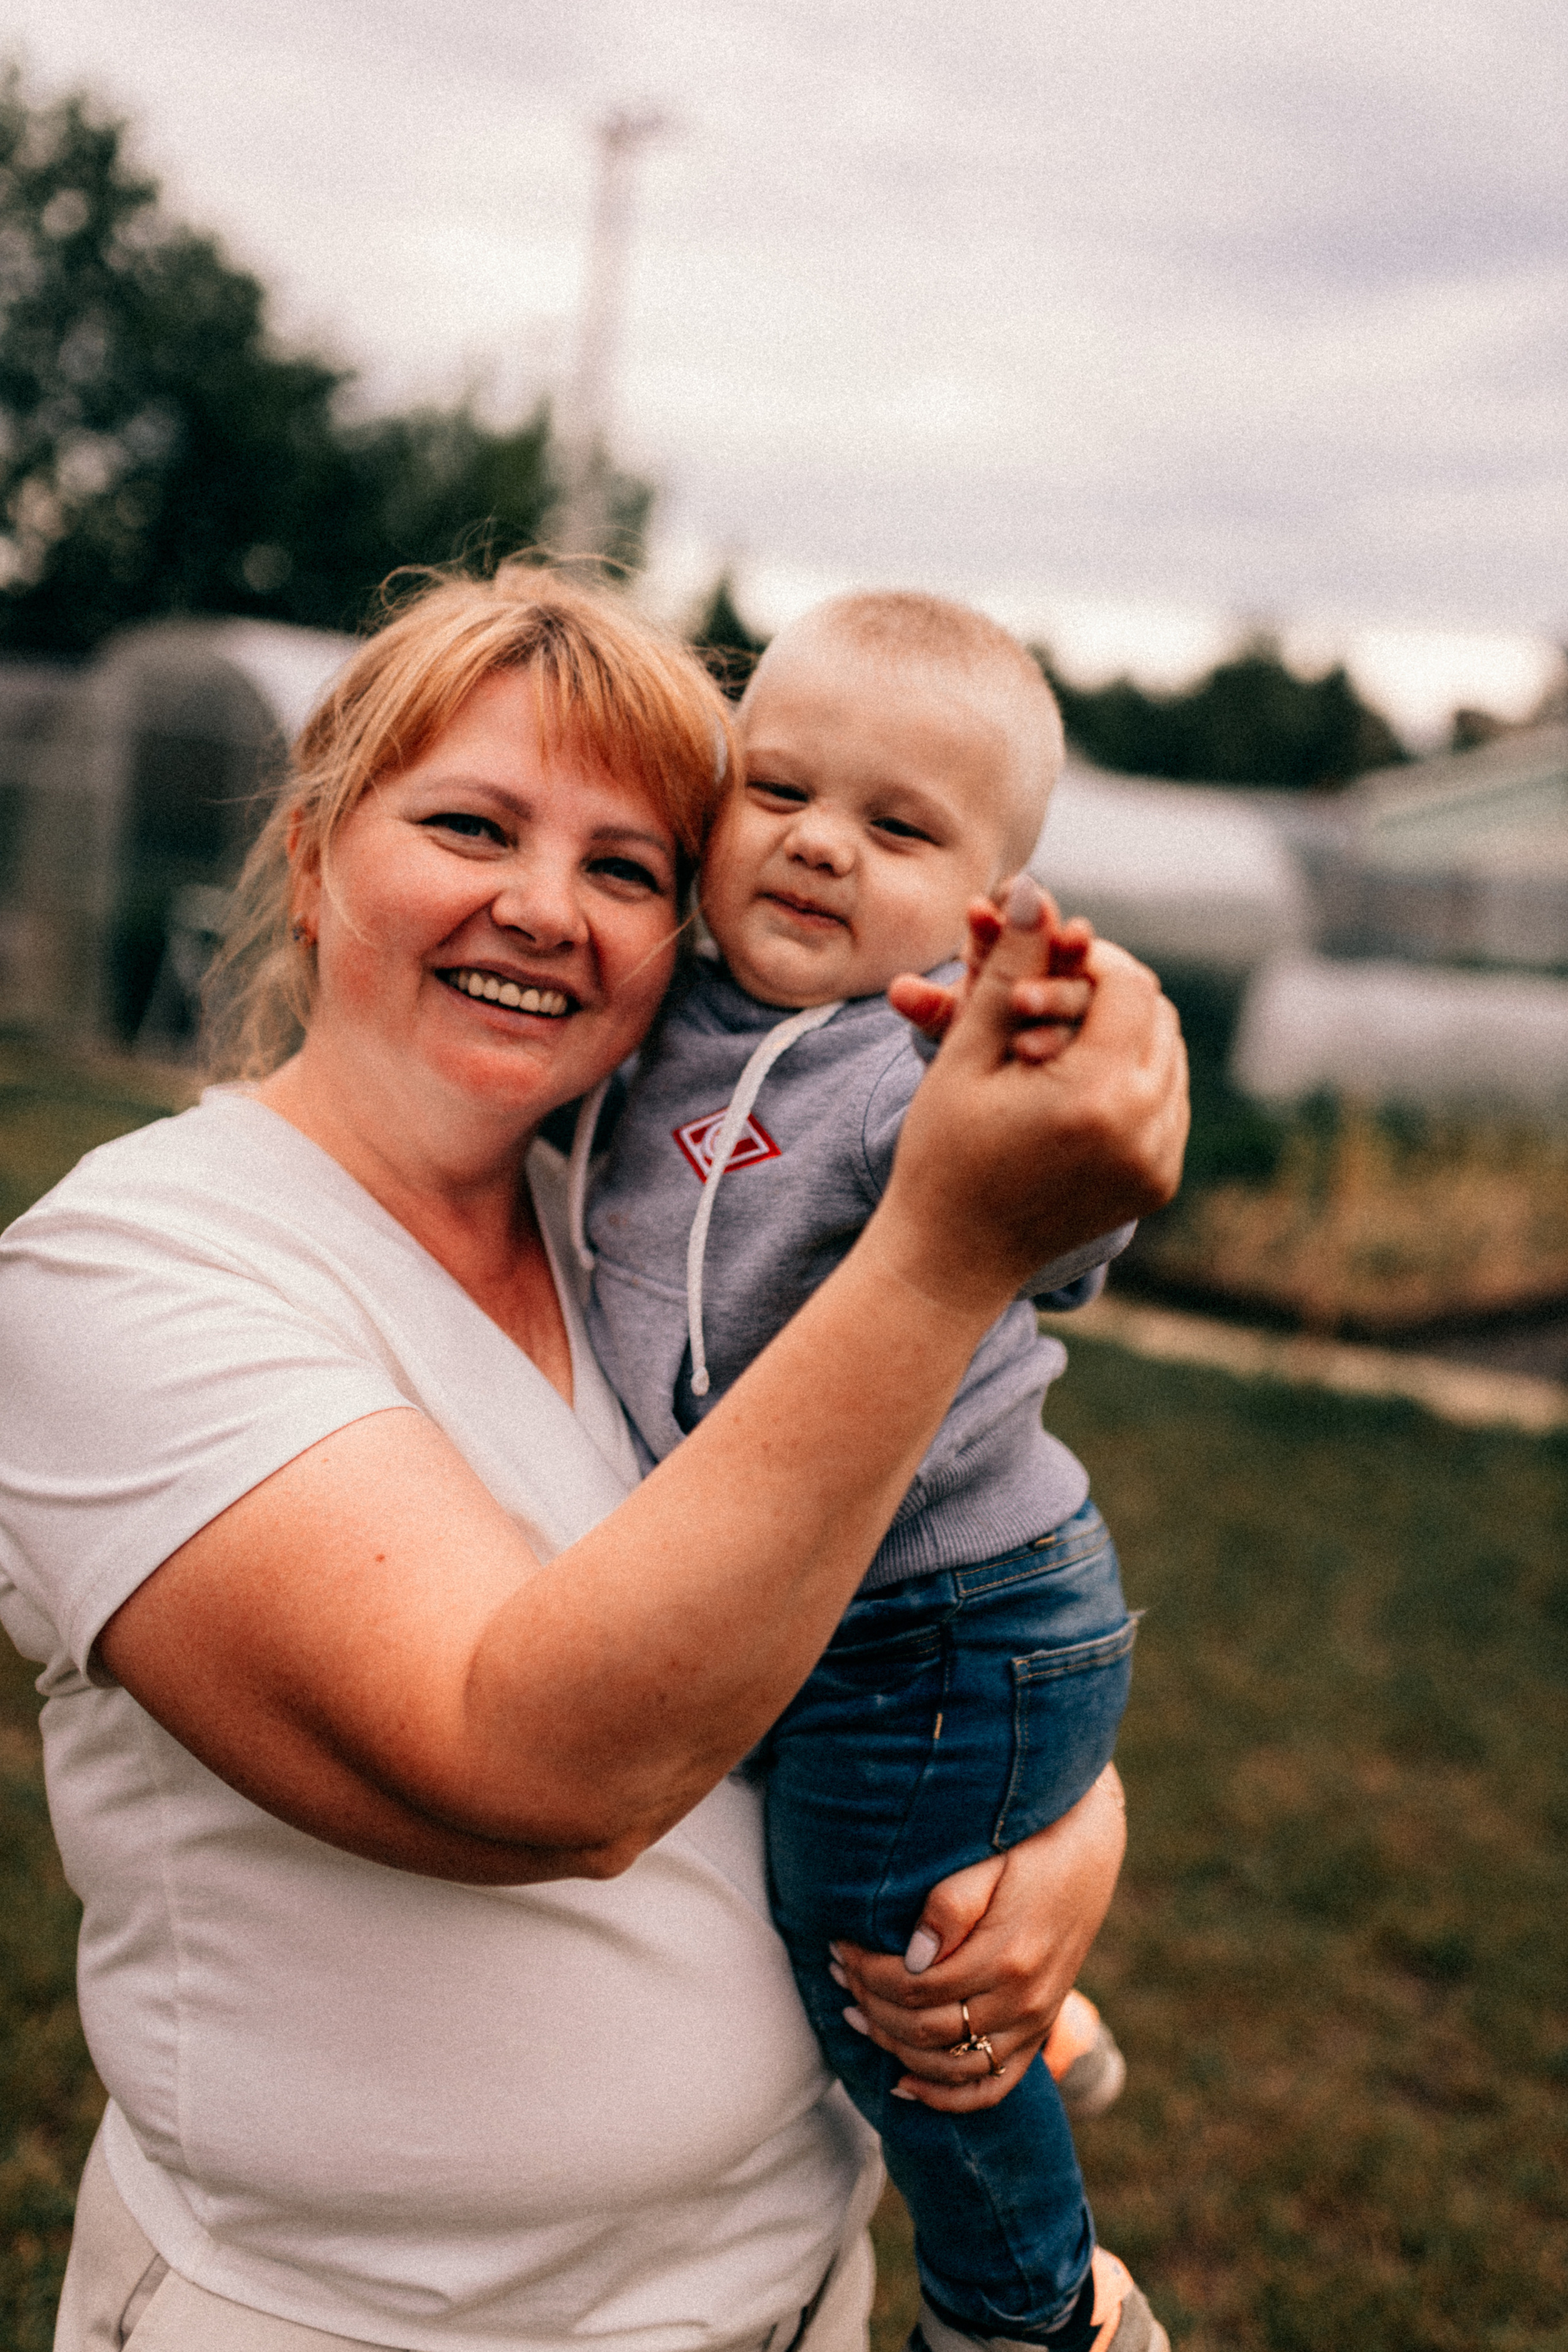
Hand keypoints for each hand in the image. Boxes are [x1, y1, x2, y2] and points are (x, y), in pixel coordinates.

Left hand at [827, 1765, 1127, 2111]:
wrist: (1089, 1853)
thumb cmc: (1033, 1848)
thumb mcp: (991, 1862)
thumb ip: (949, 1907)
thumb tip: (910, 1958)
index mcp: (1007, 1958)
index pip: (915, 1988)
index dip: (868, 1972)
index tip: (840, 1947)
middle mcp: (1022, 2002)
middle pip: (925, 2030)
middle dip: (870, 2004)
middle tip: (837, 1972)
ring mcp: (1033, 2025)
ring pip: (950, 2066)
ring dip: (894, 2047)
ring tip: (855, 2014)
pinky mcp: (1037, 2033)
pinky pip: (991, 2086)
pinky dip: (946, 2096)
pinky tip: (905, 2084)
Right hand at [878, 881, 1188, 1304]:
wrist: (952, 1258)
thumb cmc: (943, 1154)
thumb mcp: (968, 1052)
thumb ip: (1010, 968)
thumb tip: (1036, 890)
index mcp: (1096, 1092)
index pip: (1128, 984)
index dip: (1091, 959)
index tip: (1048, 959)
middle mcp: (1144, 1128)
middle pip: (1158, 1016)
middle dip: (1112, 993)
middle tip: (1058, 990)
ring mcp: (1158, 1161)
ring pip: (1168, 1058)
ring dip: (1127, 1034)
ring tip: (1069, 1033)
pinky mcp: (1159, 1183)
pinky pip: (1167, 1104)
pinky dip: (1135, 1080)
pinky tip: (1084, 1080)